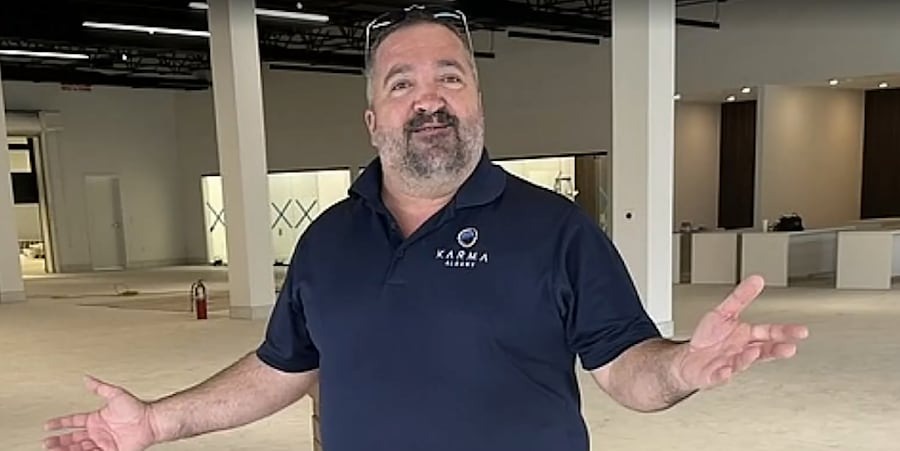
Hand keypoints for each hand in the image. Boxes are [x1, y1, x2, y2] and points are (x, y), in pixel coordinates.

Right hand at [43, 376, 157, 450]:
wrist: (150, 422)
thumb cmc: (137, 408)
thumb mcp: (115, 394)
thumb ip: (100, 387)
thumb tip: (87, 378)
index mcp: (97, 419)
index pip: (73, 421)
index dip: (60, 423)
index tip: (49, 425)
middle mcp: (99, 432)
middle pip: (72, 438)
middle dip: (58, 441)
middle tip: (46, 442)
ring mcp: (103, 443)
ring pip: (78, 448)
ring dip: (65, 449)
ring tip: (52, 450)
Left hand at [675, 275, 808, 389]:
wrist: (689, 358)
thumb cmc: (709, 338)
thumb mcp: (724, 311)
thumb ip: (740, 297)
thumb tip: (756, 280)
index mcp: (746, 336)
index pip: (769, 333)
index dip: (784, 332)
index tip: (800, 331)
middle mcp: (741, 351)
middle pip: (762, 351)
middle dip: (776, 350)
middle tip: (789, 348)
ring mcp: (729, 364)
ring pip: (742, 362)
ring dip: (749, 358)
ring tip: (754, 352)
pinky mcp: (713, 374)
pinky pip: (719, 376)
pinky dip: (723, 375)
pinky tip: (726, 371)